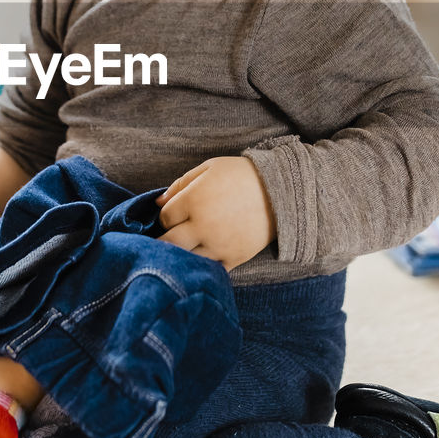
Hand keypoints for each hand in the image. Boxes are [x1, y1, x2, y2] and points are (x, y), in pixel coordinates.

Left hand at [155, 157, 274, 270]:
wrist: (280, 191)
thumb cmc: (241, 175)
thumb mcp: (208, 168)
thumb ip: (180, 184)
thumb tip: (158, 203)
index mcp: (194, 200)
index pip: (165, 217)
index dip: (168, 215)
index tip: (176, 214)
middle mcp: (203, 226)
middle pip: (168, 243)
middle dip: (164, 240)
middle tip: (170, 237)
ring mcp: (218, 245)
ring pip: (186, 259)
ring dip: (183, 253)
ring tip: (188, 246)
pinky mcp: (233, 258)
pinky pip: (209, 268)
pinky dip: (204, 263)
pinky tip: (207, 252)